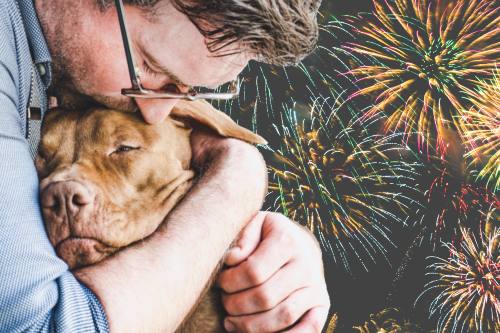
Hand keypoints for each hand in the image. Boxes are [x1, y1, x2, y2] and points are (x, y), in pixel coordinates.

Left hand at [217, 212, 329, 332]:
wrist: (301, 241)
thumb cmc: (269, 235)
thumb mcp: (254, 224)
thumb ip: (241, 239)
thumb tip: (231, 259)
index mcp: (287, 241)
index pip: (253, 271)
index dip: (229, 282)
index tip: (220, 282)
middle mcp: (306, 265)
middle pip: (265, 297)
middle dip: (236, 305)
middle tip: (224, 301)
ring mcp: (316, 287)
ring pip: (282, 317)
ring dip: (250, 326)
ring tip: (232, 322)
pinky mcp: (322, 305)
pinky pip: (309, 330)